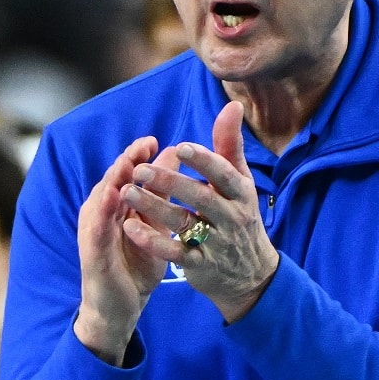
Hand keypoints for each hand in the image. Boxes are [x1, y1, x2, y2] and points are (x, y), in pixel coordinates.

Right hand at [73, 137, 177, 363]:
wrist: (121, 306)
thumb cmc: (136, 262)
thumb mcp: (154, 224)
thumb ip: (160, 192)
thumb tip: (174, 154)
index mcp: (118, 204)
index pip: (128, 173)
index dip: (139, 155)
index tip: (156, 140)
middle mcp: (102, 212)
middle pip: (114, 179)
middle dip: (128, 160)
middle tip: (146, 143)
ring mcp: (94, 230)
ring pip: (102, 198)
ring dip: (115, 180)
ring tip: (130, 162)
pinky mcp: (91, 251)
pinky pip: (96, 228)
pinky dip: (103, 211)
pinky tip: (113, 197)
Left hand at [122, 102, 279, 321]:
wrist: (252, 273)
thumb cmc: (240, 216)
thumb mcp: (241, 182)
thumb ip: (230, 145)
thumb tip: (233, 105)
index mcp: (241, 193)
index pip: (223, 174)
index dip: (204, 161)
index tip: (179, 147)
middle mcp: (232, 218)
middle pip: (200, 198)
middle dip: (170, 182)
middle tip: (139, 170)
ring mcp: (217, 244)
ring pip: (183, 223)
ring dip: (154, 208)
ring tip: (126, 192)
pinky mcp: (201, 267)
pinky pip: (175, 254)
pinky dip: (153, 242)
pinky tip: (130, 228)